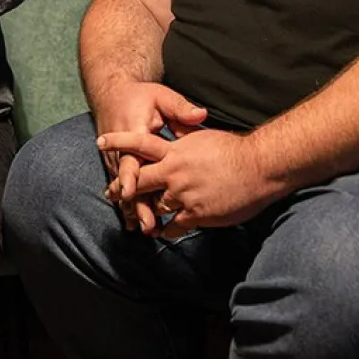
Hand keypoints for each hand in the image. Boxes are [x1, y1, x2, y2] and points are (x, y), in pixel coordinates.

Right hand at [91, 82, 206, 233]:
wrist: (112, 94)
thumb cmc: (140, 96)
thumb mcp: (160, 97)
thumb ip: (180, 108)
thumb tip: (200, 115)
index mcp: (132, 131)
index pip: (129, 156)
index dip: (129, 176)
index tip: (131, 191)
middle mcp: (121, 149)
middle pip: (127, 181)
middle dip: (134, 203)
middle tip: (147, 225)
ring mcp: (117, 158)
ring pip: (124, 188)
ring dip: (133, 209)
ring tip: (146, 230)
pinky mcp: (118, 164)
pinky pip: (123, 187)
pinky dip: (129, 204)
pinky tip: (135, 222)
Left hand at [96, 127, 281, 236]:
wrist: (258, 168)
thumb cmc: (233, 149)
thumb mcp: (202, 135)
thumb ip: (184, 134)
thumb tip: (176, 126)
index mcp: (174, 151)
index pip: (139, 144)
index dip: (119, 142)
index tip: (100, 142)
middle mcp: (174, 173)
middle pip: (138, 181)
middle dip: (122, 188)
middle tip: (109, 193)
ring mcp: (183, 195)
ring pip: (154, 205)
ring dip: (144, 211)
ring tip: (133, 217)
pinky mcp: (196, 214)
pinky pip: (174, 225)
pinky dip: (166, 229)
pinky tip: (160, 232)